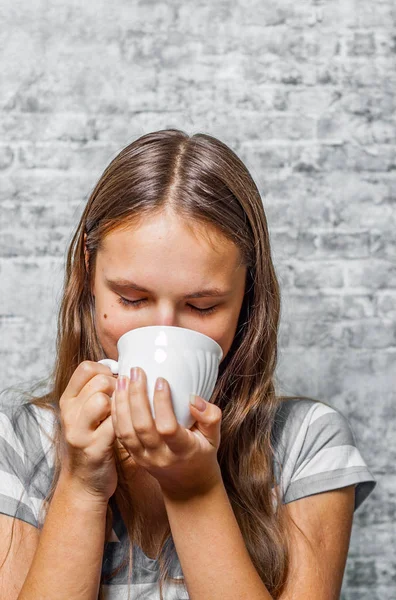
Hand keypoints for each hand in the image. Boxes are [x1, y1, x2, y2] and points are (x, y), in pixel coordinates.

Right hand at [58, 361, 117, 503]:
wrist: (85, 481)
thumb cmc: (93, 440)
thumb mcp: (86, 413)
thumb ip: (97, 391)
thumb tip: (123, 368)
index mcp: (68, 400)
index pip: (86, 368)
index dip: (106, 370)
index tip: (116, 382)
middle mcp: (69, 413)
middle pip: (99, 382)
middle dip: (119, 387)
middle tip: (124, 401)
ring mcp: (79, 431)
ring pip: (103, 400)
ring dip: (121, 404)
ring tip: (124, 415)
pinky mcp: (93, 448)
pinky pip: (114, 424)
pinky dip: (125, 423)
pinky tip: (129, 429)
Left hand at [111, 367, 222, 499]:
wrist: (187, 483)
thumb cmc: (201, 453)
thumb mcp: (214, 437)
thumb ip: (211, 417)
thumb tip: (194, 399)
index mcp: (182, 450)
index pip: (167, 427)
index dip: (162, 403)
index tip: (161, 380)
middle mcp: (159, 456)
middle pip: (142, 426)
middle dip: (136, 396)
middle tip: (137, 372)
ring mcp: (143, 457)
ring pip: (126, 430)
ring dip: (122, 403)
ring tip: (123, 379)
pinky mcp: (132, 455)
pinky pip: (119, 433)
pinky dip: (116, 413)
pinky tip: (117, 394)